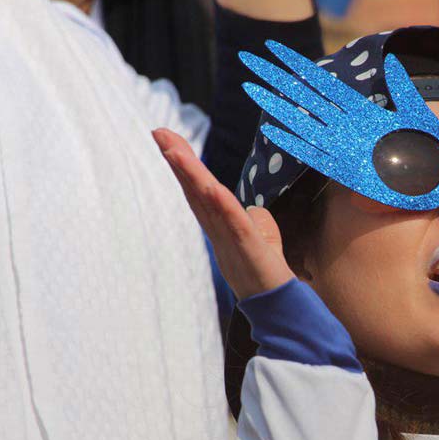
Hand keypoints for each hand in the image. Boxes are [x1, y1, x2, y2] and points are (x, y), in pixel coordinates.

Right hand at [153, 128, 294, 299]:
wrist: (279, 307)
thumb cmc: (267, 275)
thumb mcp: (262, 240)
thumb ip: (257, 222)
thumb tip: (256, 212)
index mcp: (220, 225)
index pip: (199, 190)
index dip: (184, 165)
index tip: (166, 138)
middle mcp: (220, 231)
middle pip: (196, 191)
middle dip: (179, 161)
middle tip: (159, 132)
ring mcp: (231, 241)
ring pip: (209, 204)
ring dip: (192, 177)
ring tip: (175, 152)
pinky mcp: (249, 251)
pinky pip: (235, 226)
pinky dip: (223, 207)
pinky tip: (213, 189)